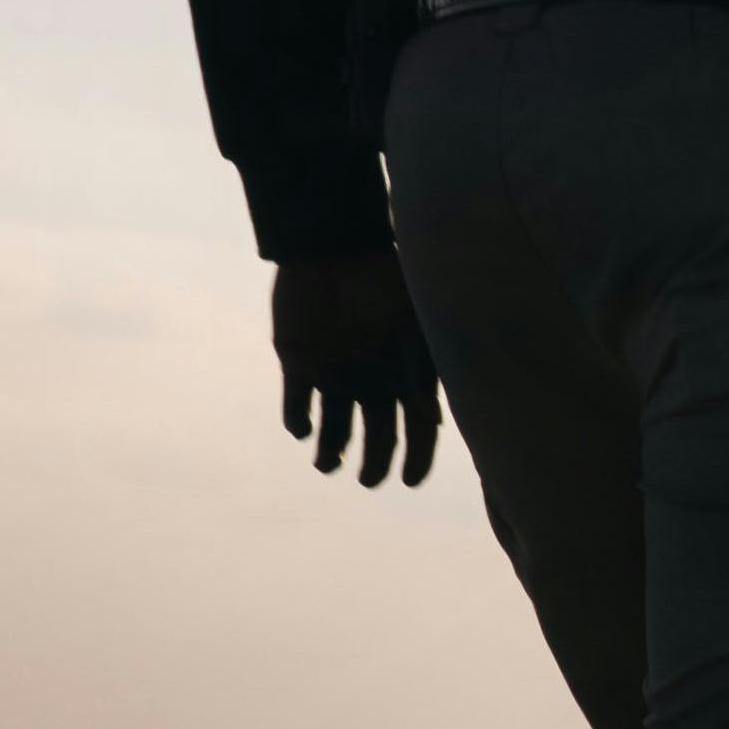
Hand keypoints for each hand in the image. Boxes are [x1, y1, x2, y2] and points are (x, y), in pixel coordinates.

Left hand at [268, 254, 439, 490]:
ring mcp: (334, 373)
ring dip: (330, 450)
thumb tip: (432, 418)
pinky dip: (298, 421)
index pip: (417, 427)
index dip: (417, 457)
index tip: (410, 481)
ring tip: (327, 466)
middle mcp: (372, 380)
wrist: (333, 247)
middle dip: (373, 462)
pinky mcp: (298, 362)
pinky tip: (303, 431)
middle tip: (369, 482)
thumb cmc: (385, 281)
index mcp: (406, 374)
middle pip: (375, 434)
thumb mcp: (415, 325)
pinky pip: (296, 403)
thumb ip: (423, 369)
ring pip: (333, 427)